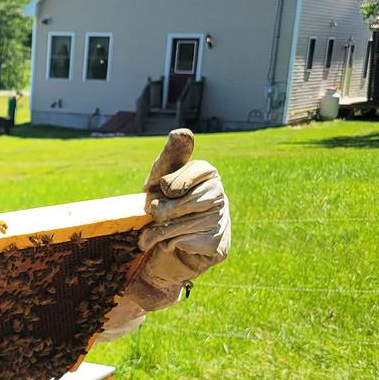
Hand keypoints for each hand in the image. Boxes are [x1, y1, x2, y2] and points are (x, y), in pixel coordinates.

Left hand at [100, 129, 230, 338]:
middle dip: (158, 212)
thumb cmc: (163, 206)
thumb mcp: (159, 181)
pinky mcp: (218, 245)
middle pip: (175, 204)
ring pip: (176, 225)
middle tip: (157, 214)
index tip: (165, 190)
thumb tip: (182, 133)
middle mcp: (219, 194)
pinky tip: (176, 243)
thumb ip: (170, 157)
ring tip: (157, 231)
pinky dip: (169, 245)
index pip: (179, 178)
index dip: (166, 188)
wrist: (167, 246)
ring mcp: (221, 220)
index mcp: (207, 173)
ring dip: (157, 231)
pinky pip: (182, 242)